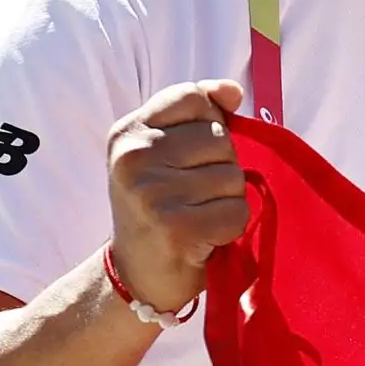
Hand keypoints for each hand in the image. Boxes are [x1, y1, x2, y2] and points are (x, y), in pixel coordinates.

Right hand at [106, 80, 248, 312]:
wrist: (135, 275)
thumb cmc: (159, 205)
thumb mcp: (164, 150)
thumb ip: (199, 111)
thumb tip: (233, 90)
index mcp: (127, 133)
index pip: (193, 97)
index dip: (209, 122)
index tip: (191, 153)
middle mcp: (133, 158)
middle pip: (220, 137)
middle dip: (220, 166)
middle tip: (192, 194)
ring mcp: (152, 193)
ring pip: (233, 176)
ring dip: (227, 199)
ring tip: (197, 215)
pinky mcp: (176, 228)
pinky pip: (237, 211)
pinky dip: (231, 227)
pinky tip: (204, 237)